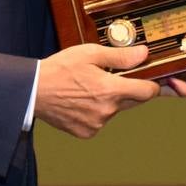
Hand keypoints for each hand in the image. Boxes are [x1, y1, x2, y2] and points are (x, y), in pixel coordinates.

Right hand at [34, 43, 158, 137]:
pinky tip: (82, 101)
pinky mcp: (86, 132)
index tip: (152, 79)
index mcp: (110, 90)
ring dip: (111, 101)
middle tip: (114, 79)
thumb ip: (121, 56)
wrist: (33, 91)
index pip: (148, 91)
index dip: (153, 84)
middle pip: (134, 102)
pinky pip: (100, 121)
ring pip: (116, 111)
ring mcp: (97, 124)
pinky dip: (97, 112)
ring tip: (90, 88)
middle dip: (131, 90)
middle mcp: (106, 110)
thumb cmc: (60, 69)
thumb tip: (144, 54)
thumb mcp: (91, 53)